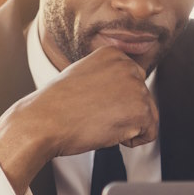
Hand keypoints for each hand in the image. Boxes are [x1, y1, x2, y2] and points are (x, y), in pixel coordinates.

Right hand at [0, 47, 157, 194]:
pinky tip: (108, 132)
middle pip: (143, 99)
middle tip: (95, 115)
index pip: (132, 83)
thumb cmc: (56, 106)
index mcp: (114, 54)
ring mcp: (136, 87)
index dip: (114, 101)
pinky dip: (131, 141)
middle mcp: (128, 66)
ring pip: (147, 116)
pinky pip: (150, 134)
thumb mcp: (84, 76)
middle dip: (124, 114)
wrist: (43, 121)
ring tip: (99, 121)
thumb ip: (107, 77)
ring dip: (126, 127)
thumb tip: (122, 93)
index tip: (93, 104)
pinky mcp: (140, 110)